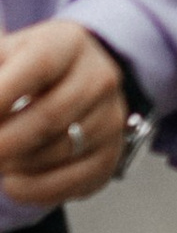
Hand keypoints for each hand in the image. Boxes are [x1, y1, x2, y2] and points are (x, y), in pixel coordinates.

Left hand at [0, 19, 135, 209]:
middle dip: (4, 141)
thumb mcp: (8, 54)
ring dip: (16, 164)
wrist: (75, 81)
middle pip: (50, 115)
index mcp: (69, 43)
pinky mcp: (110, 154)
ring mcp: (111, 117)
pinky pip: (73, 180)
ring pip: (60, 150)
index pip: (39, 64)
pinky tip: (11, 183)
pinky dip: (35, 189)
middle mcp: (100, 77)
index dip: (3, 94)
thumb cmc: (28, 69)